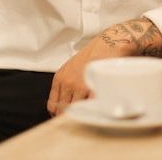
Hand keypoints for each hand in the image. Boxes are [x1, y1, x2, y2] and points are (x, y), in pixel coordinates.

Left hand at [46, 18, 161, 115]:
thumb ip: (66, 84)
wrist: (108, 44)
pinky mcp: (93, 88)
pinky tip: (95, 109)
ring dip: (82, 113)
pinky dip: (92, 110)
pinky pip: (89, 107)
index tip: (64, 116)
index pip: (52, 105)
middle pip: (62, 110)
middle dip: (69, 116)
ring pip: (76, 110)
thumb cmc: (93, 55)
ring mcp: (80, 86)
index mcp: (60, 78)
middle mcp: (67, 82)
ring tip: (88, 113)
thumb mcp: (71, 67)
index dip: (58, 114)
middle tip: (78, 117)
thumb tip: (65, 103)